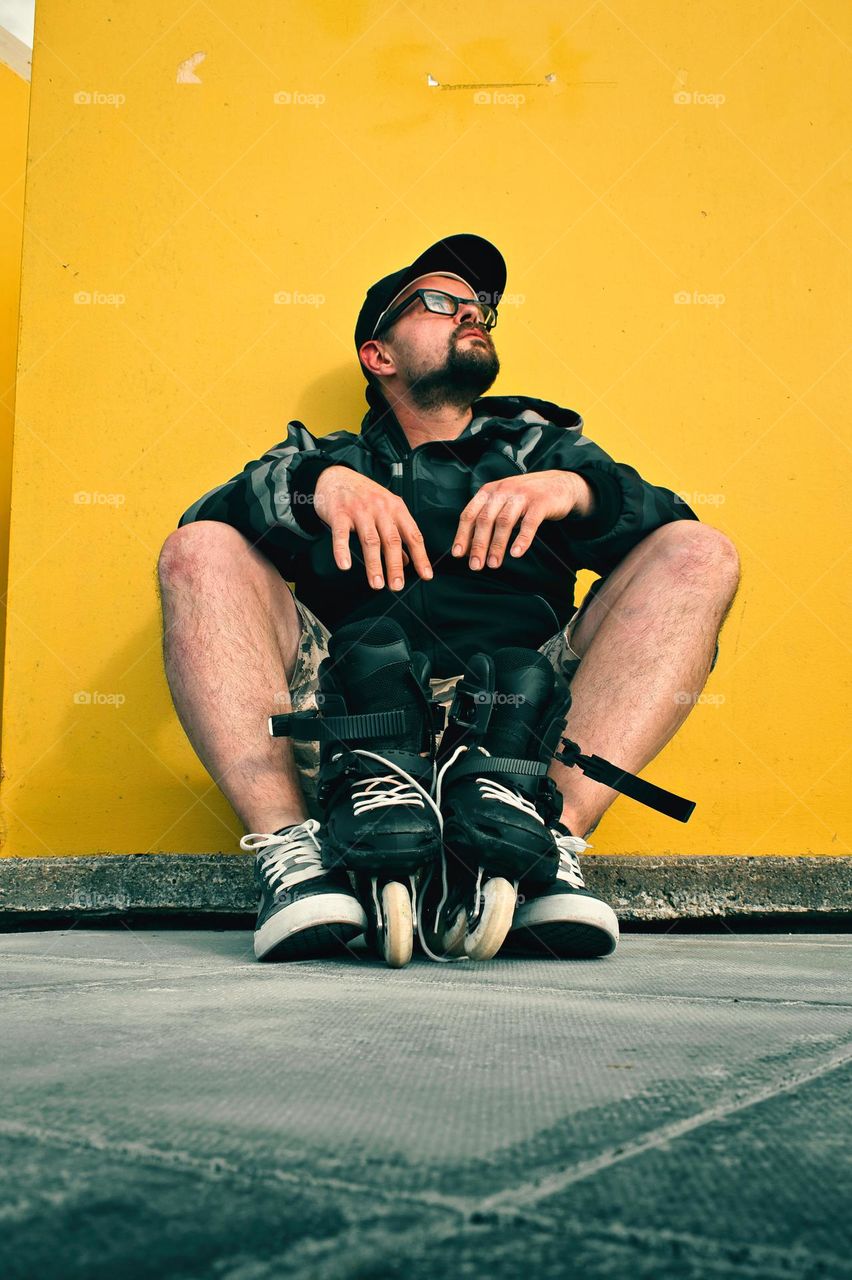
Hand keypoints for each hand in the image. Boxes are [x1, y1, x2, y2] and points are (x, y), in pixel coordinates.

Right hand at [314, 466, 432, 590]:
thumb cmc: (364, 495)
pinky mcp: (339, 513)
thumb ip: (398, 533)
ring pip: (370, 541)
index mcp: (396, 508)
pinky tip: (345, 565)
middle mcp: (380, 509)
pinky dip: (342, 550)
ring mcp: (359, 510)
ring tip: (376, 584)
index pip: (413, 535)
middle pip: (392, 540)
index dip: (420, 556)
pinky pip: (341, 535)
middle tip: (397, 586)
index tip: (426, 575)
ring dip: (374, 565)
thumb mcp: (386, 509)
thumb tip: (408, 561)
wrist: (336, 477)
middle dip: (396, 566)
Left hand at [451, 471, 594, 568]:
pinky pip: (529, 523)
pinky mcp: (540, 502)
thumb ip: (488, 520)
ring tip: (493, 564)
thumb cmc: (528, 498)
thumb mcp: (503, 502)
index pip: (470, 514)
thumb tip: (470, 548)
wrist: (560, 483)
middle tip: (475, 565)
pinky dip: (522, 539)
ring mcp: (522, 495)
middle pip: (485, 519)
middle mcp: (503, 491)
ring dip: (497, 545)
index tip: (458, 554)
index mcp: (489, 491)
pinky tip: (516, 553)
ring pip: (504, 522)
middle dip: (478, 544)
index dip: (462, 534)